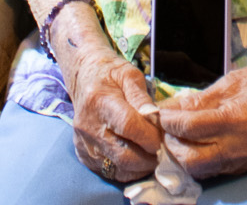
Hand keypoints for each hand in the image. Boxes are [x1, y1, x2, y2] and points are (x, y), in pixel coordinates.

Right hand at [60, 36, 162, 181]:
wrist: (82, 78)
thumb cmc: (109, 73)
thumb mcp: (129, 74)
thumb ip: (142, 98)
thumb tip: (156, 119)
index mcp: (100, 102)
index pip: (128, 126)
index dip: (149, 136)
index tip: (163, 137)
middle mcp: (89, 126)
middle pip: (123, 154)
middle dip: (149, 157)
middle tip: (162, 150)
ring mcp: (84, 144)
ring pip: (118, 168)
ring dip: (140, 167)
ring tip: (152, 155)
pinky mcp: (83, 155)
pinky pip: (109, 172)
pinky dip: (127, 170)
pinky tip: (136, 157)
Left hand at [155, 61, 246, 178]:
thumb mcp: (231, 81)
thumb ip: (199, 99)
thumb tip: (170, 109)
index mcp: (238, 118)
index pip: (190, 127)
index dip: (169, 121)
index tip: (159, 113)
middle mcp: (241, 145)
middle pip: (190, 159)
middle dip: (171, 144)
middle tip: (165, 127)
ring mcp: (243, 159)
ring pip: (199, 169)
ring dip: (182, 155)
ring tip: (177, 135)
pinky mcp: (245, 166)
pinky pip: (213, 169)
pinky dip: (198, 158)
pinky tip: (194, 142)